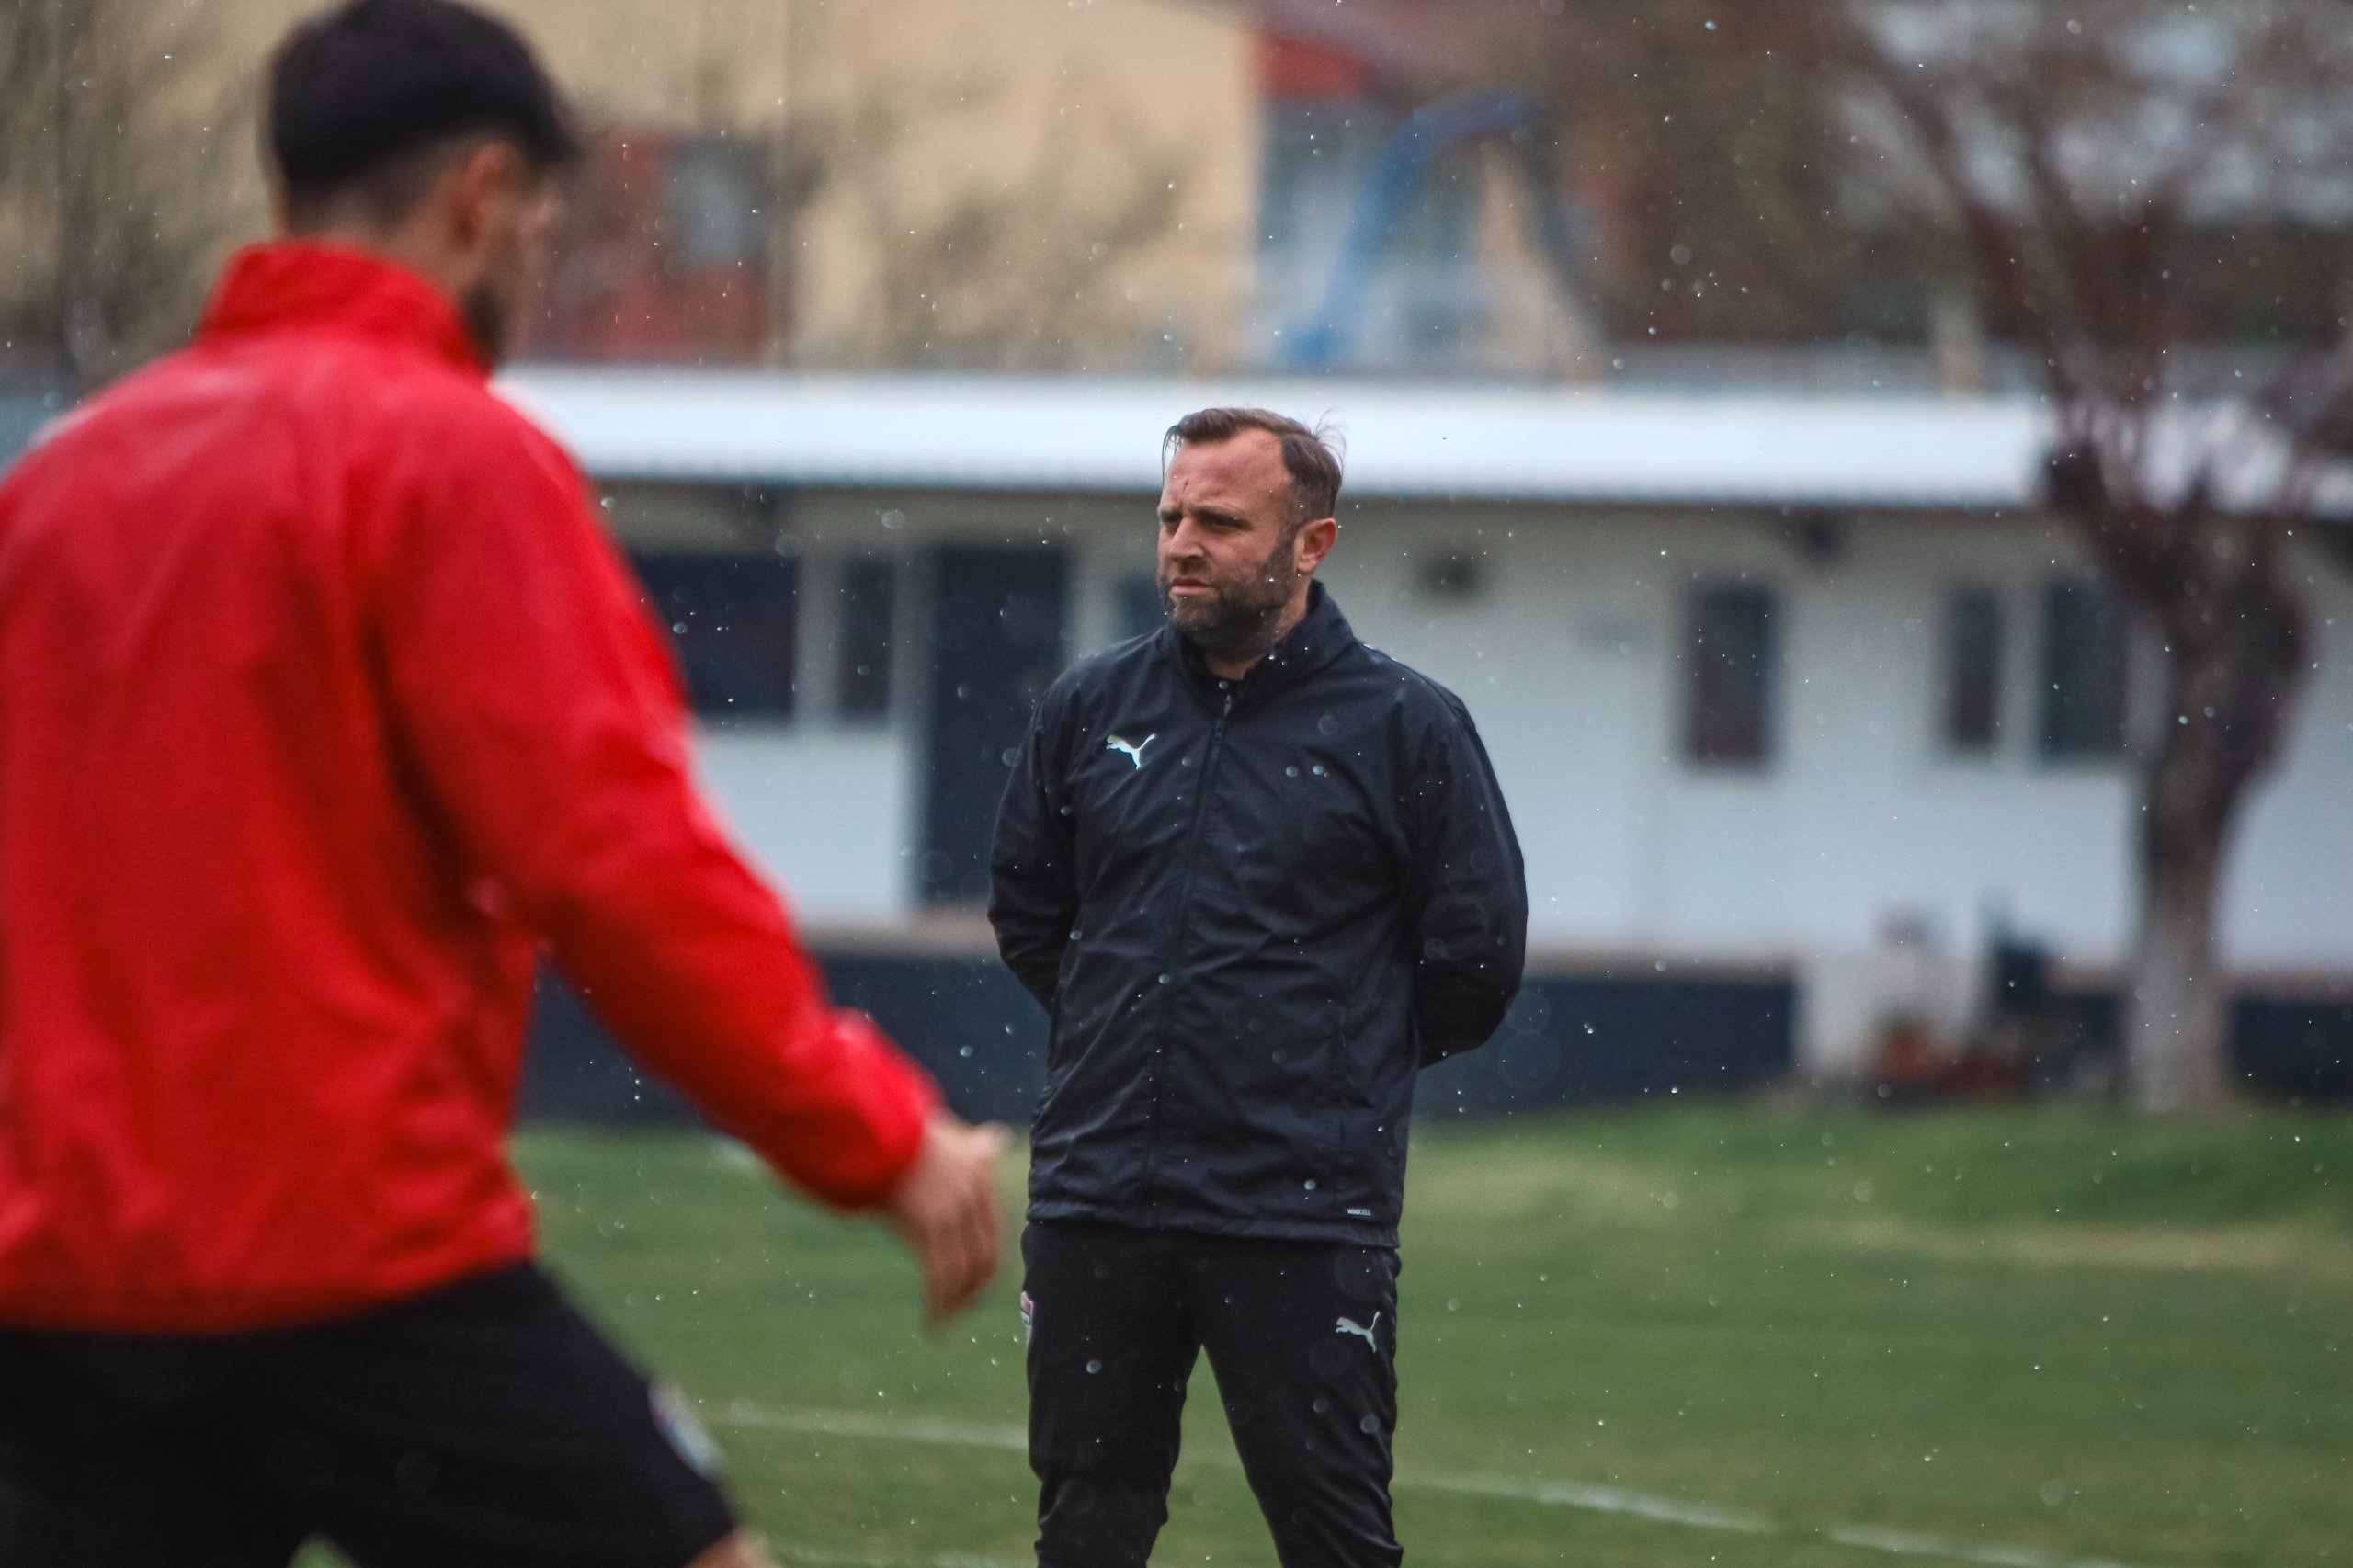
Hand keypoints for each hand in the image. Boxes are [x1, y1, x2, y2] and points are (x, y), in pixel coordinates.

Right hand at [882, 1113, 1006, 1326]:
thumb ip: (974, 1146)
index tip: (973, 1288)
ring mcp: (953, 1210)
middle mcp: (974, 1194)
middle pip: (985, 1260)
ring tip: (941, 1320)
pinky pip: (940, 1276)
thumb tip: (998, 1137)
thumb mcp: (951, 1132)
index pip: (995, 1237)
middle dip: (972, 1293)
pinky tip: (931, 1321)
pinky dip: (938, 1304)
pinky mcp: (929, 1224)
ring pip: (963, 1274)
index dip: (985, 1270)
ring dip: (953, 1305)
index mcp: (983, 1176)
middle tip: (956, 1310)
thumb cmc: (906, 1128)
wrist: (876, 1123)